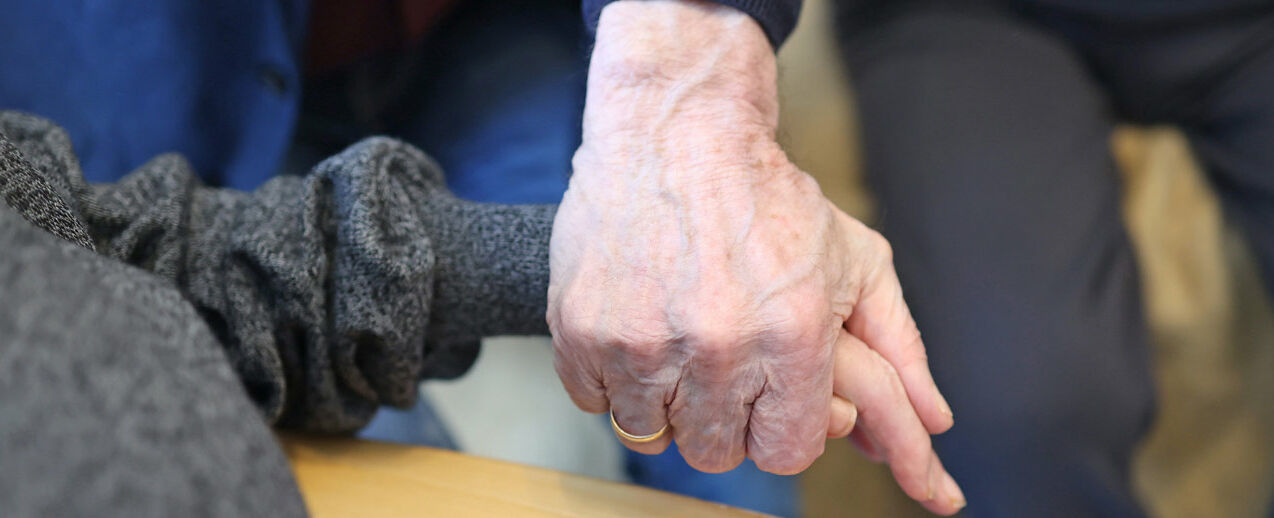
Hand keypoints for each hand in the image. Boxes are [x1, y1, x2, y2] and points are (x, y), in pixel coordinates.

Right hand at [548, 0, 962, 512]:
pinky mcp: (583, 329)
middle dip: (725, 417)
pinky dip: (613, 378)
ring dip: (667, 400)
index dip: (780, 427)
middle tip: (722, 365)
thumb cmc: (769, 199)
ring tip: (677, 344)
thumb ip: (902, 347)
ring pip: (652, 433)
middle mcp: (717, 345)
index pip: (786, 451)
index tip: (769, 396)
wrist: (676, 132)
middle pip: (717, 451)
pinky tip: (637, 330)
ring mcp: (642, 340)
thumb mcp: (856, 263)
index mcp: (792, 336)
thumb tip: (939, 420)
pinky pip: (596, 401)